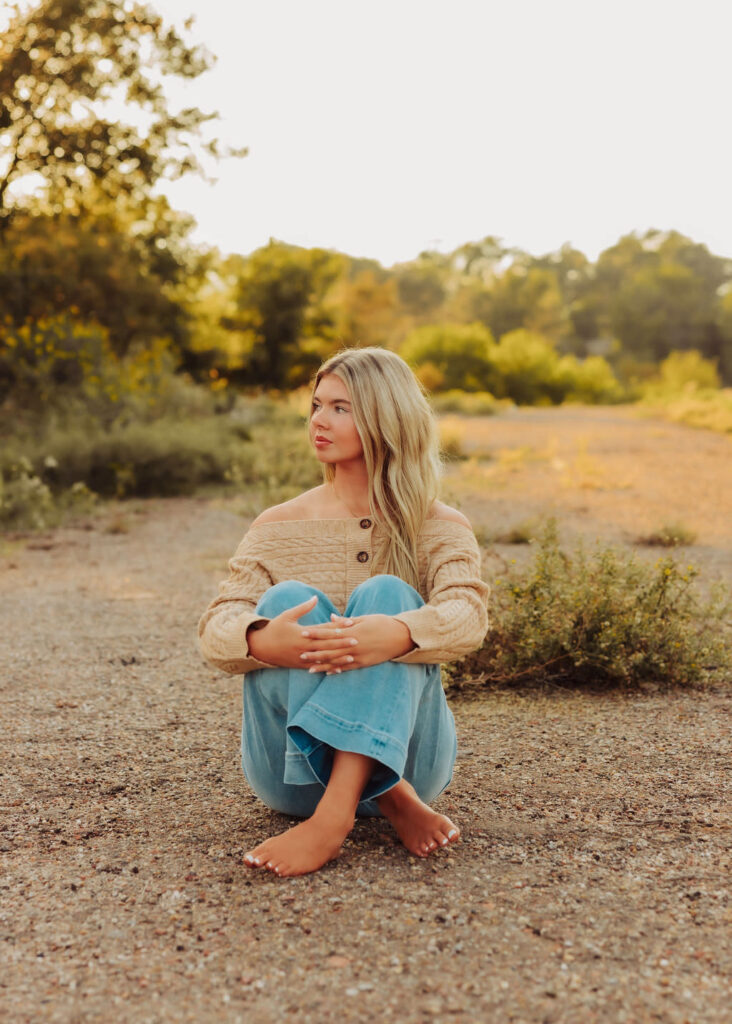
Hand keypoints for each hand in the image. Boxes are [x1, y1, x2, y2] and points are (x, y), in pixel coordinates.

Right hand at [246, 596, 358, 668]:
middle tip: (357, 640)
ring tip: (352, 656)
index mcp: (302, 633)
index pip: (323, 629)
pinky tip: (339, 669)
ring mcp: (303, 657)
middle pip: (327, 644)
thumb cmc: (274, 628)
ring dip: (338, 657)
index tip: (350, 623)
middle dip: (343, 643)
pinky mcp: (300, 665)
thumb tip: (315, 597)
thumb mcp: (287, 615)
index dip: (338, 626)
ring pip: (324, 658)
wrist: (260, 647)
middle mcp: (304, 646)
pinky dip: (328, 668)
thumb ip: (303, 608)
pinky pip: (317, 667)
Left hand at [298, 613, 413, 674]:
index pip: (330, 632)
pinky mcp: (365, 663)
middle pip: (330, 648)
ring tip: (309, 668)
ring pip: (337, 661)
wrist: (402, 636)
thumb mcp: (365, 618)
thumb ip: (347, 621)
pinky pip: (348, 667)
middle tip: (300, 654)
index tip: (303, 633)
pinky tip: (328, 673)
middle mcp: (354, 644)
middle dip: (315, 652)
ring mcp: (359, 655)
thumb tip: (331, 618)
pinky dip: (337, 670)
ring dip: (323, 665)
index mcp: (353, 630)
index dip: (316, 633)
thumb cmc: (383, 623)